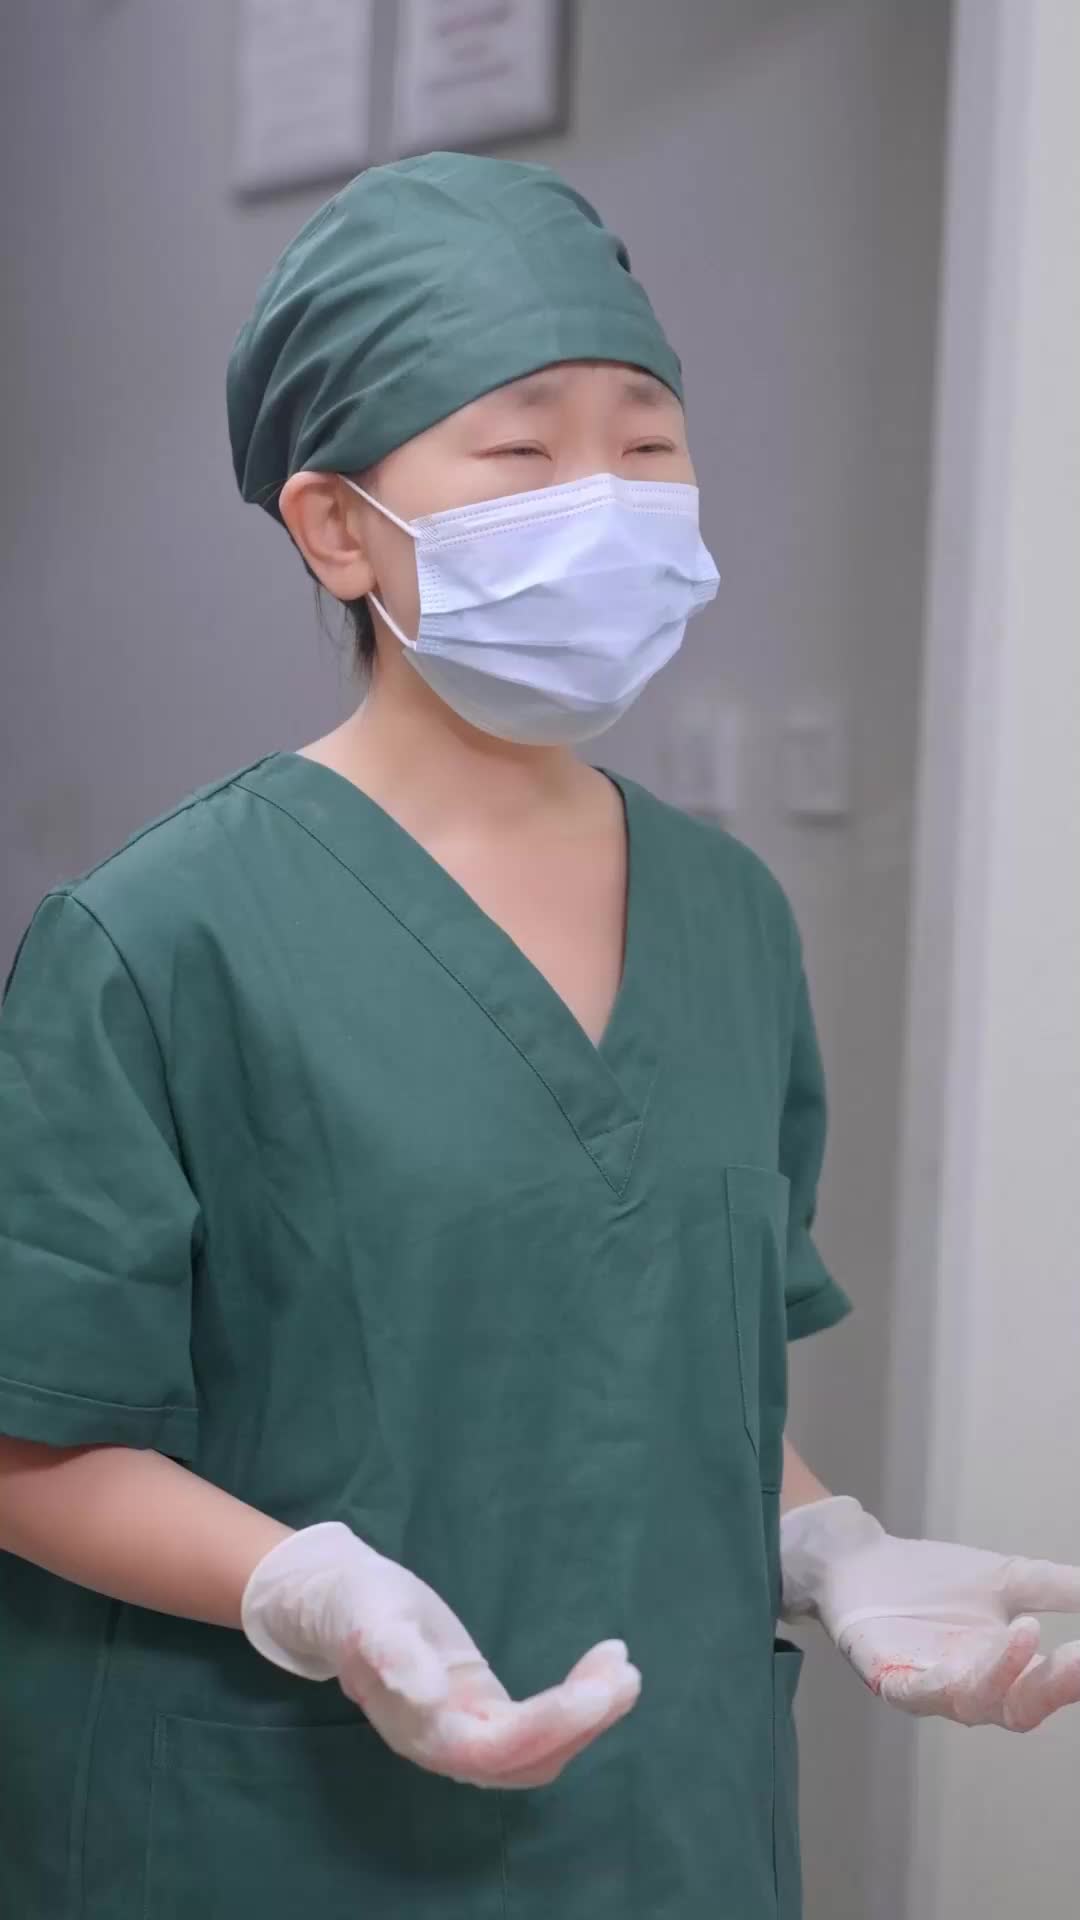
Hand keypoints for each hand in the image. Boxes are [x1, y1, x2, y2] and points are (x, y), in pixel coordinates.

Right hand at [242, 1522, 639, 1784]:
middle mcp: (446, 1747)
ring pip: (538, 1752)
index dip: (551, 1725)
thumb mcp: (367, 1615)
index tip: (598, 1689)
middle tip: (626, 1672)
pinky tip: (599, 1673)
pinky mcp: (482, 1714)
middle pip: (527, 1760)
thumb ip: (390, 1652)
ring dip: (587, 1718)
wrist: (340, 1603)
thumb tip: (427, 1694)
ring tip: (625, 1672)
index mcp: (419, 1731)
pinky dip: (574, 1706)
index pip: (497, 1747)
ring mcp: (466, 1734)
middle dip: (582, 1722)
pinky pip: (536, 1728)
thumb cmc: (354, 1605)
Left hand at [780, 1496, 1079, 1729]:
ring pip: (974, 1703)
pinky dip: (949, 1676)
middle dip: (1055, 1685)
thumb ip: (1059, 1589)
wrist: (864, 1560)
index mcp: (1006, 1671)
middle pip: (1020, 1708)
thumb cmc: (934, 1580)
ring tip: (1029, 1629)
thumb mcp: (1009, 1580)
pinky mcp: (890, 1680)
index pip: (1049, 1686)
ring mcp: (931, 1689)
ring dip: (1005, 1673)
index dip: (1073, 1676)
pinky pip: (922, 1690)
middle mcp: (973, 1690)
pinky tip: (966, 1649)